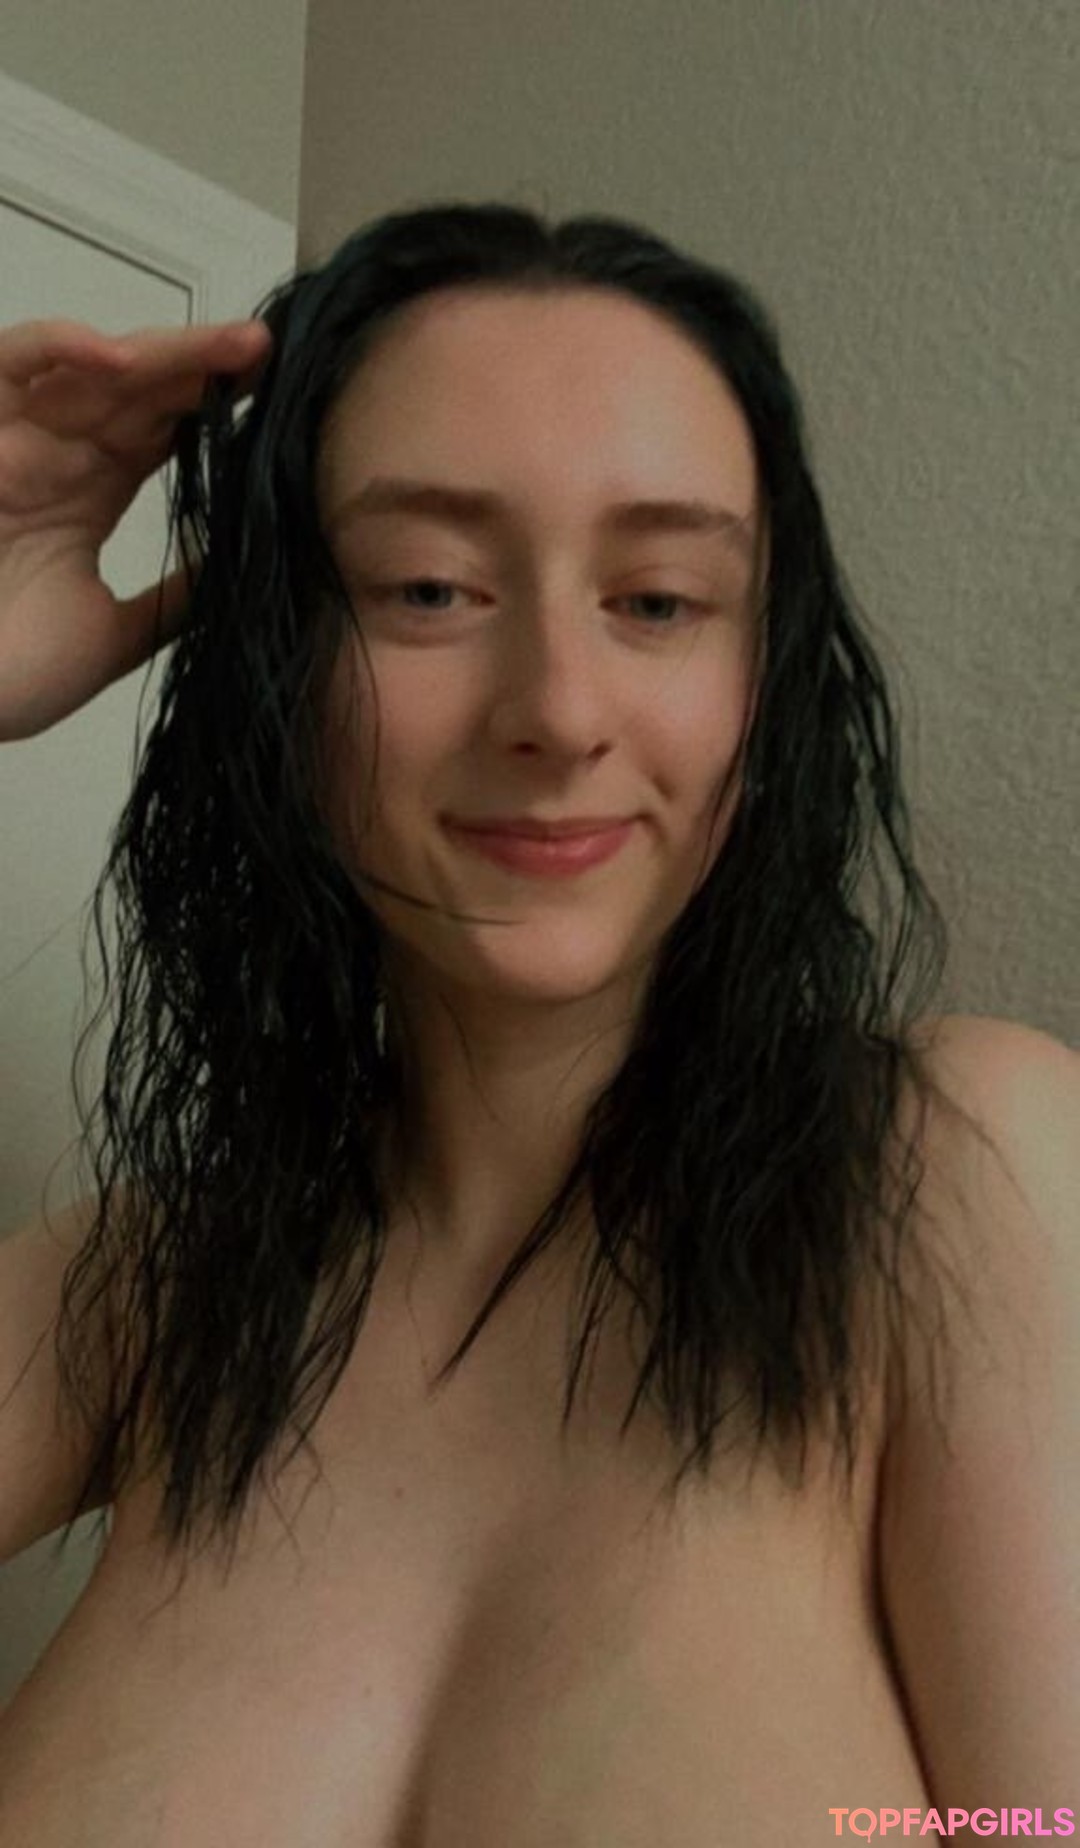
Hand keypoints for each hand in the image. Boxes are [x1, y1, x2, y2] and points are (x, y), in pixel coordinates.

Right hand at [0, 315, 271, 739]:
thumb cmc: (6, 678)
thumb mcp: (111, 638)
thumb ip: (171, 603)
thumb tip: (240, 580)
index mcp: (87, 496)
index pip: (162, 431)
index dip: (216, 405)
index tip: (281, 393)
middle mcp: (55, 456)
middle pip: (141, 390)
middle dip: (207, 366)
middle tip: (271, 350)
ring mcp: (14, 439)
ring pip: (95, 370)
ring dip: (164, 353)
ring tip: (234, 347)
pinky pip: (11, 366)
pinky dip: (60, 348)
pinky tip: (122, 356)